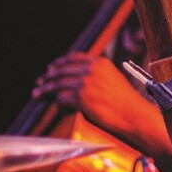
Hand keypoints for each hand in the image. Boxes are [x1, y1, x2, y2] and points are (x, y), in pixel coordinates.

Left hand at [32, 52, 150, 138]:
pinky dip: (59, 105)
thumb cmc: (126, 101)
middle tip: (40, 82)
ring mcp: (85, 83)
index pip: (74, 57)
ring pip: (57, 83)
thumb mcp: (114, 78)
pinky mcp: (80, 97)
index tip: (51, 68)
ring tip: (38, 94)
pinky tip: (61, 109)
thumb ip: (98, 74)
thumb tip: (78, 78)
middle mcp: (91, 70)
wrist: (133, 114)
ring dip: (46, 90)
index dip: (60, 62)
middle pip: (62, 70)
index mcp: (100, 63)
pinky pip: (61, 99)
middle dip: (48, 77)